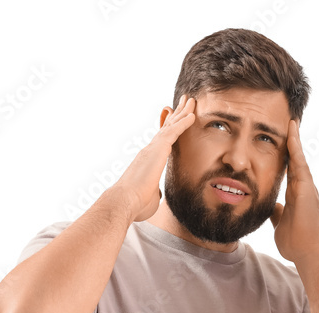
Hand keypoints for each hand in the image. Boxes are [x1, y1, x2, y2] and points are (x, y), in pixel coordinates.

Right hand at [113, 94, 197, 221]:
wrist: (125, 201)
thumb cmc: (135, 204)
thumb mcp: (150, 197)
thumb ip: (154, 192)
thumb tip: (156, 195)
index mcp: (149, 162)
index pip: (162, 142)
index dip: (169, 129)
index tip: (175, 120)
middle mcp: (149, 151)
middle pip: (167, 128)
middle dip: (177, 114)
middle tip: (185, 102)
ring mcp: (153, 149)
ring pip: (171, 126)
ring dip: (183, 113)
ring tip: (192, 101)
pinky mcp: (158, 150)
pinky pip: (174, 132)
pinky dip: (184, 123)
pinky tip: (193, 115)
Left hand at [271, 120, 318, 262]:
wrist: (306, 253)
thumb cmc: (296, 241)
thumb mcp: (280, 222)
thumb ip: (276, 211)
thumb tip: (271, 206)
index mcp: (296, 194)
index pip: (289, 168)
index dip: (285, 153)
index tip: (281, 138)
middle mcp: (304, 187)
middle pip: (296, 159)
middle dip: (292, 140)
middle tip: (290, 120)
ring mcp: (307, 187)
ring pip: (299, 158)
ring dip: (295, 139)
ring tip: (291, 120)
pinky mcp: (307, 189)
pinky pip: (300, 164)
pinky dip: (295, 148)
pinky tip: (291, 134)